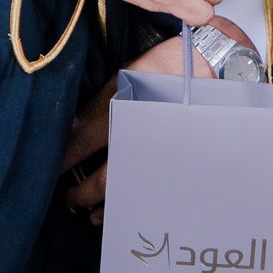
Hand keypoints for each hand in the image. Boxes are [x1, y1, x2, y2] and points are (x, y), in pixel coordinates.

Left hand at [59, 20, 254, 222]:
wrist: (220, 62)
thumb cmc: (173, 61)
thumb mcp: (131, 71)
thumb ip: (103, 99)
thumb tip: (73, 127)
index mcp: (126, 104)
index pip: (86, 137)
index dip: (66, 156)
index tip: (51, 167)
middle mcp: (143, 130)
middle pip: (105, 173)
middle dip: (81, 190)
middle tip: (67, 197)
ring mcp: (163, 146)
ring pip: (129, 186)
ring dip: (103, 203)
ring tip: (87, 211)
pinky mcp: (181, 156)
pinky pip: (152, 185)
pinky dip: (130, 200)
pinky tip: (116, 209)